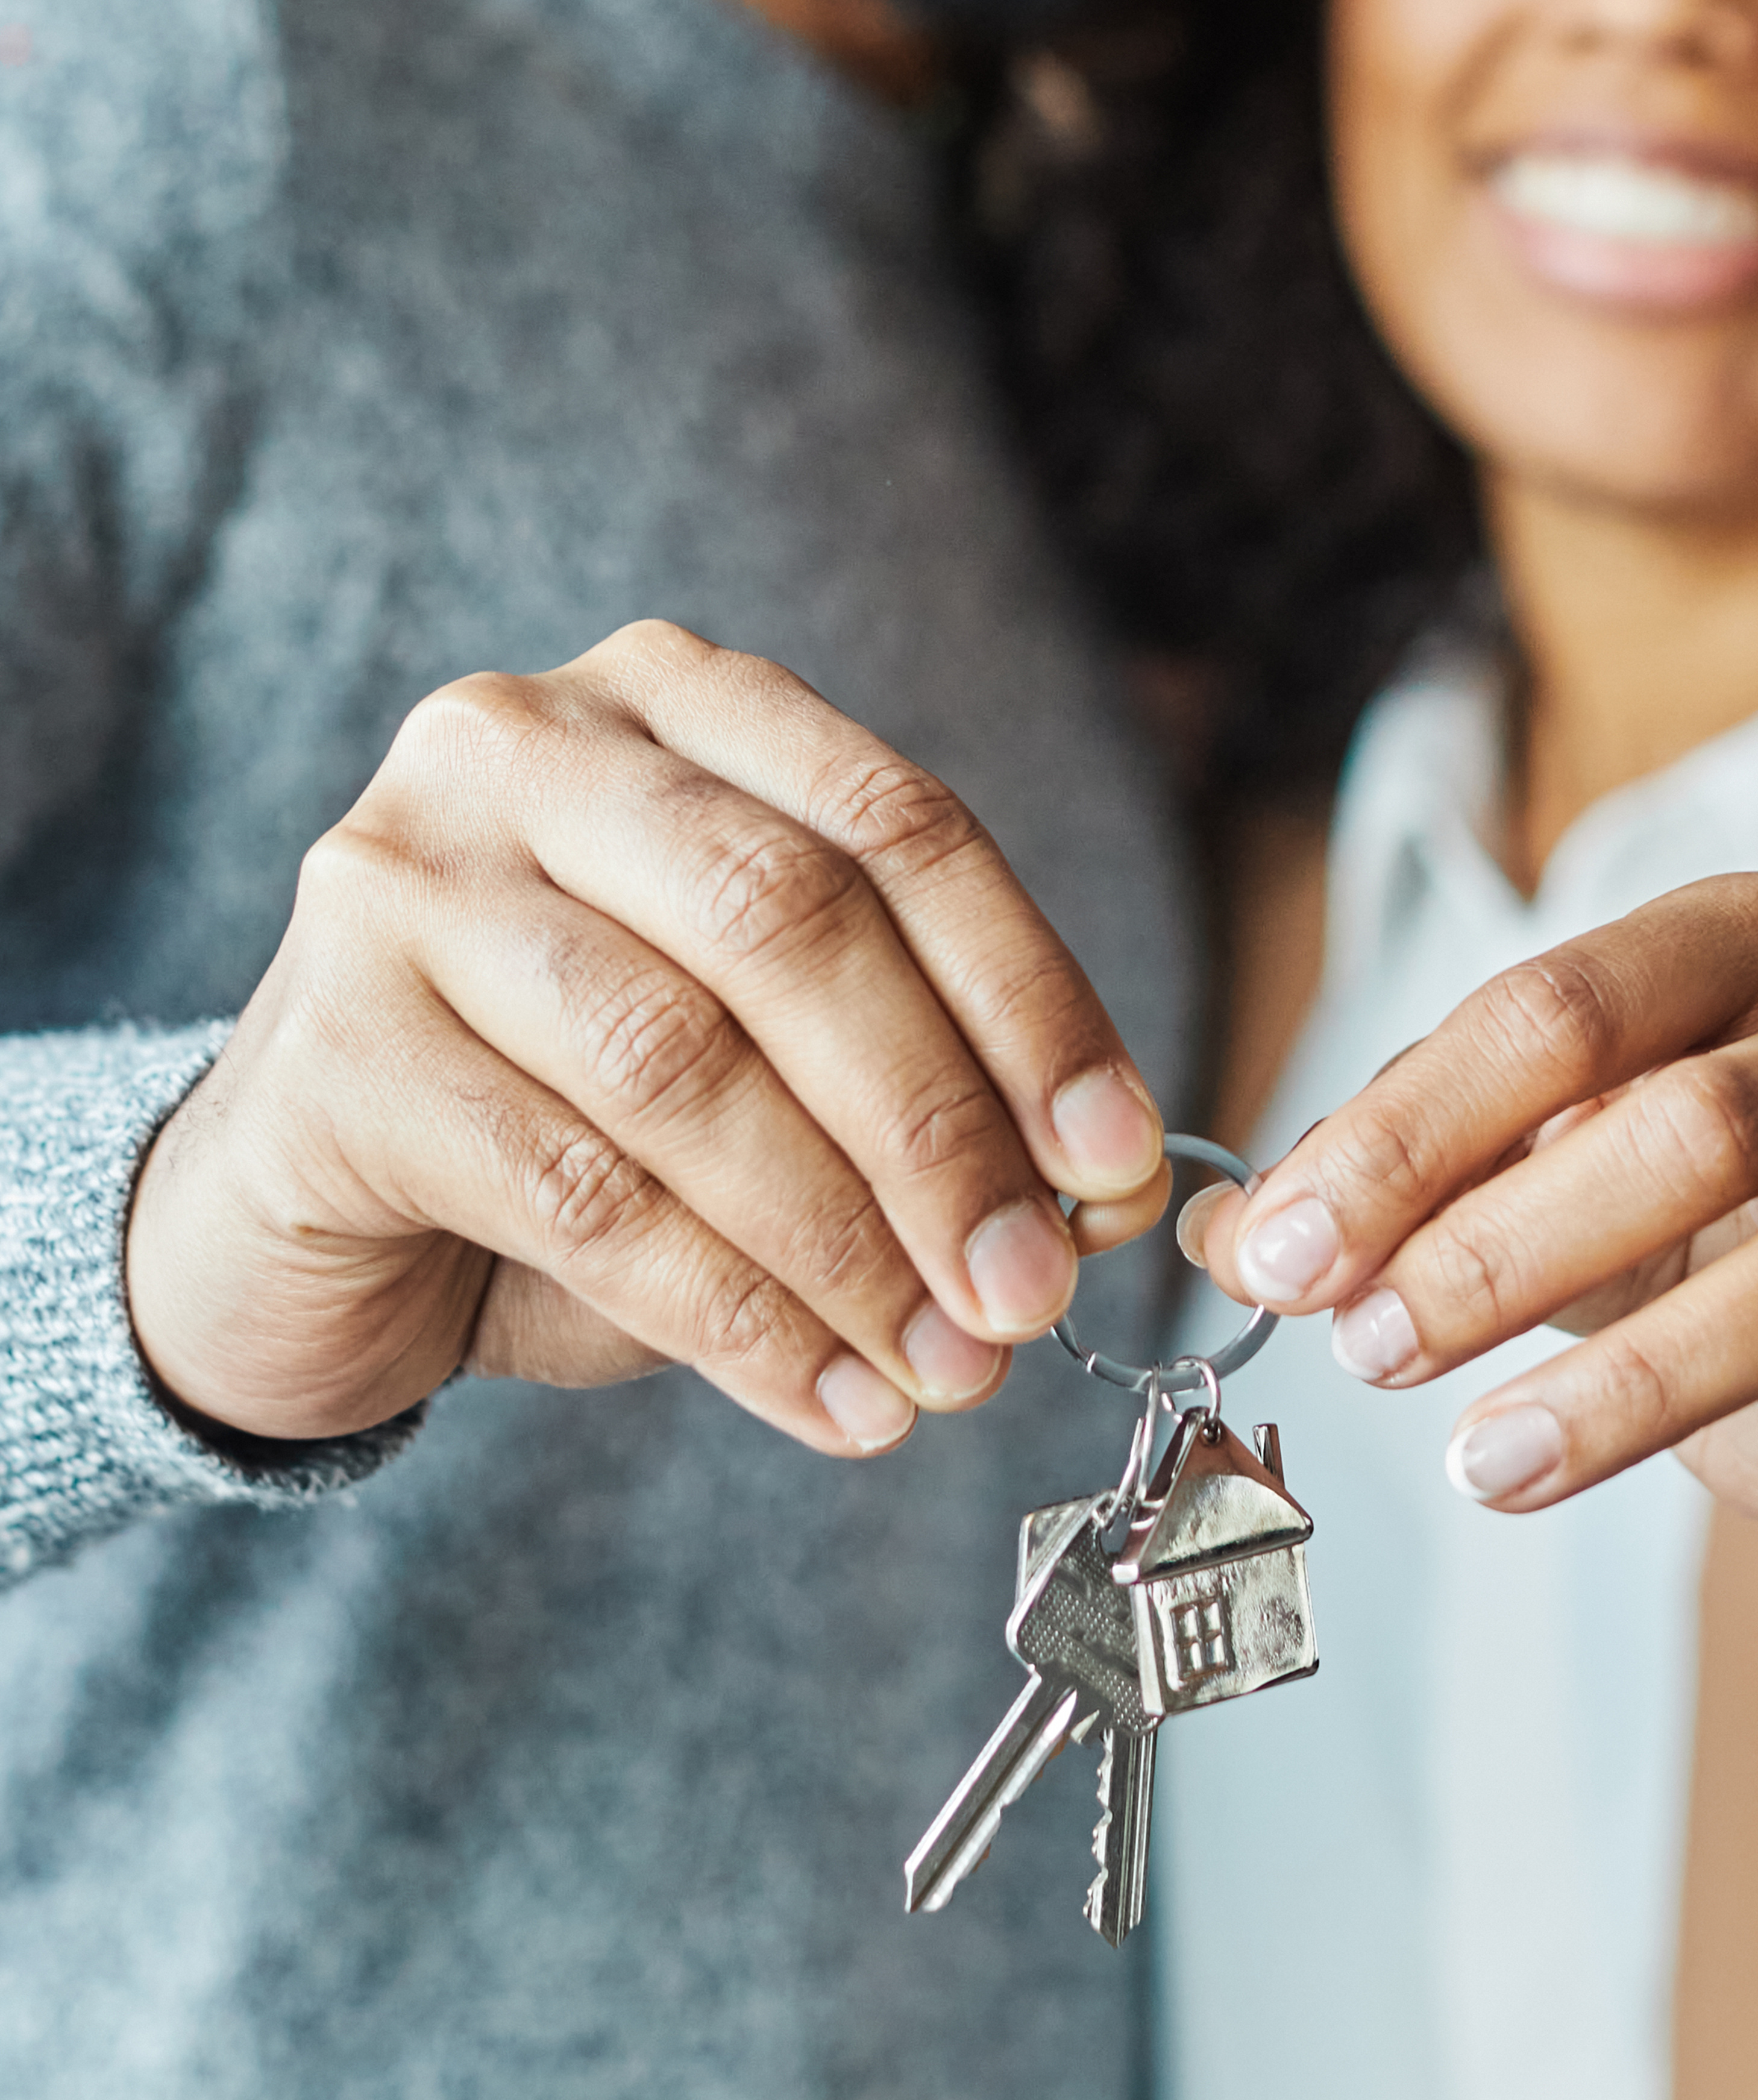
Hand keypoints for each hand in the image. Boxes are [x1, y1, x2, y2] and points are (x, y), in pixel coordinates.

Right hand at [127, 622, 1169, 1458]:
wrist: (297, 1213)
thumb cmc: (570, 1117)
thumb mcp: (770, 1072)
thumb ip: (926, 1096)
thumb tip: (1107, 1199)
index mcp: (671, 699)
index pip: (898, 823)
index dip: (1027, 996)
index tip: (1119, 1160)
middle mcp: (524, 745)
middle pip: (791, 922)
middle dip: (940, 1125)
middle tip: (1034, 1287)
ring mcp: (405, 880)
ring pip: (683, 1061)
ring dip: (845, 1241)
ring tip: (947, 1367)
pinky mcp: (333, 1047)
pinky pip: (580, 1194)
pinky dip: (736, 1318)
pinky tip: (831, 1400)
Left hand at [1183, 873, 1757, 1522]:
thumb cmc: (1645, 1207)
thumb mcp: (1506, 1164)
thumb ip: (1374, 1180)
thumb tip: (1209, 1231)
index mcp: (1725, 942)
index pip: (1552, 1014)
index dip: (1403, 1141)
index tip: (1279, 1255)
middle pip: (1692, 1126)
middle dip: (1506, 1252)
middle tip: (1367, 1353)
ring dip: (1644, 1376)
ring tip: (1486, 1463)